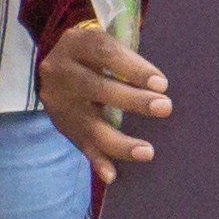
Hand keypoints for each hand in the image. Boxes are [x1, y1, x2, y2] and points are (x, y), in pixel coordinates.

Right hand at [38, 19, 167, 176]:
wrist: (54, 64)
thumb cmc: (94, 54)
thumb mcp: (104, 43)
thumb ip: (127, 59)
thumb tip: (160, 85)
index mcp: (77, 43)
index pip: (105, 53)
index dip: (133, 68)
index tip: (161, 83)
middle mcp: (62, 71)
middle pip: (97, 87)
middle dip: (132, 100)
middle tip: (164, 108)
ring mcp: (59, 101)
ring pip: (88, 124)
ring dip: (119, 141)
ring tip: (147, 152)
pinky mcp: (61, 124)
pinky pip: (80, 145)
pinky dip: (97, 160)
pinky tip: (111, 175)